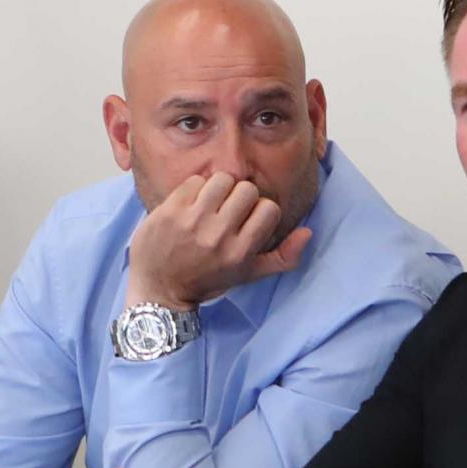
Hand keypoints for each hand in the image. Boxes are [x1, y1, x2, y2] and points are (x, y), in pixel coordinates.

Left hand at [126, 172, 311, 309]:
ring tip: (212, 203)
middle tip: (229, 210)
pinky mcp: (170, 210)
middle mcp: (218, 236)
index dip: (261, 210)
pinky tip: (192, 204)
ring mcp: (192, 221)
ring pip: (222, 179)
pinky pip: (195, 180)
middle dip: (241, 196)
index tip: (249, 220)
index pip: (269, 208)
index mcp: (240, 252)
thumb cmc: (208, 280)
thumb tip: (307, 232)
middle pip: (247, 190)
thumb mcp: (249, 275)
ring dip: (220, 188)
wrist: (159, 288)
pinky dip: (196, 189)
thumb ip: (283, 257)